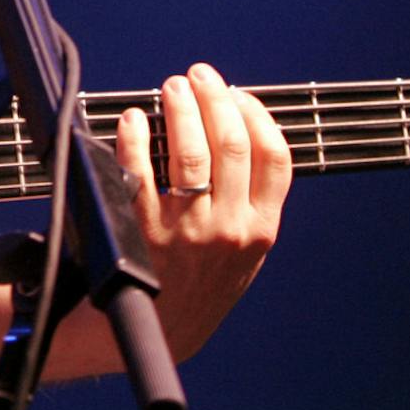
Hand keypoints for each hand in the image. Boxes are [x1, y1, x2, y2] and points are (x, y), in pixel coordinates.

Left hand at [111, 62, 291, 361]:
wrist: (156, 332)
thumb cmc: (199, 285)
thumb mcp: (243, 254)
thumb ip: (250, 204)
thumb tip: (240, 132)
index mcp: (260, 230)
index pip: (274, 157)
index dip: (255, 114)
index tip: (237, 93)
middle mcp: (228, 229)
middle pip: (231, 143)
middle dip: (214, 98)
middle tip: (198, 77)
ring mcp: (186, 230)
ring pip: (189, 150)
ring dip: (181, 108)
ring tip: (172, 89)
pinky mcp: (141, 230)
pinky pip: (138, 169)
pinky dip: (136, 136)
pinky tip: (135, 120)